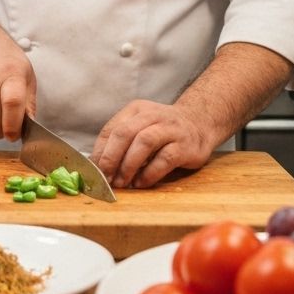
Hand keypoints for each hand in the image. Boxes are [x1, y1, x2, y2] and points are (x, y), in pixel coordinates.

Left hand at [90, 99, 217, 188]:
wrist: (199, 123)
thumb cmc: (162, 131)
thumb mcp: (140, 128)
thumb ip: (121, 143)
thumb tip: (97, 166)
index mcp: (135, 110)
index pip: (111, 129)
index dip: (100, 152)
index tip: (94, 171)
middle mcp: (152, 115)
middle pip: (124, 133)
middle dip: (111, 158)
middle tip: (105, 178)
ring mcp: (170, 129)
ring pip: (144, 142)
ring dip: (128, 165)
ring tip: (122, 182)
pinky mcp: (185, 145)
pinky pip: (164, 159)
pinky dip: (150, 173)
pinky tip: (141, 183)